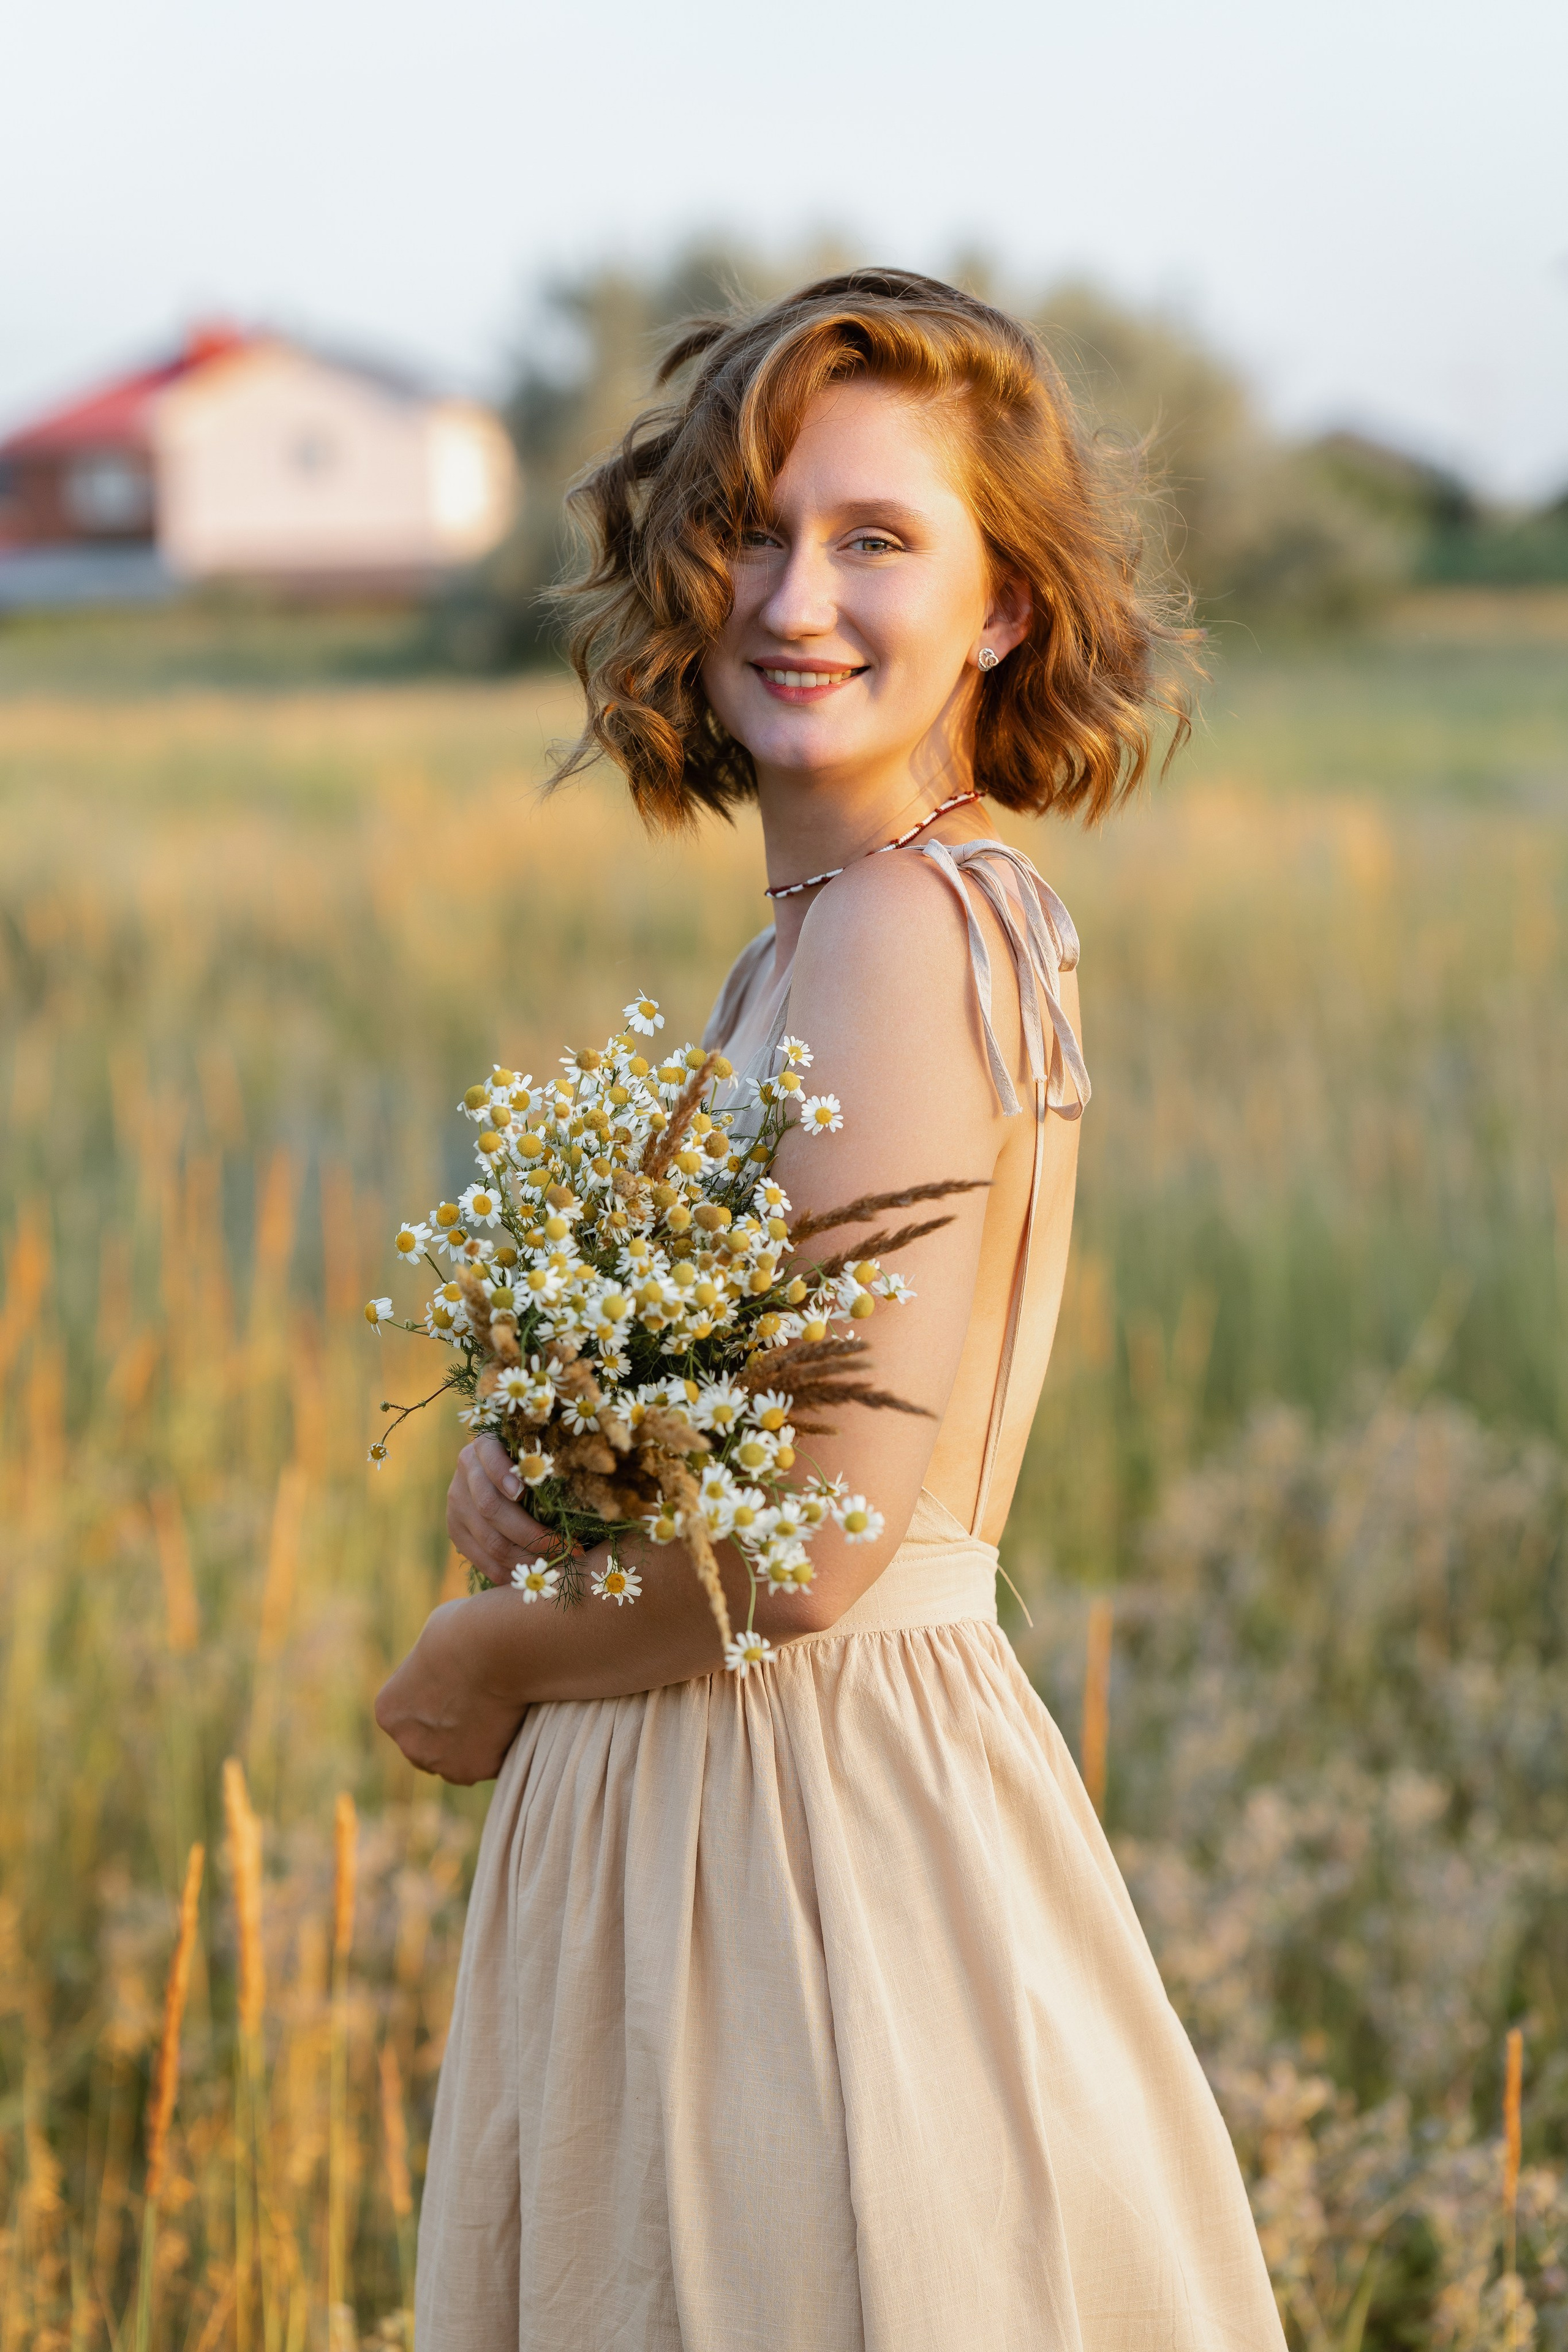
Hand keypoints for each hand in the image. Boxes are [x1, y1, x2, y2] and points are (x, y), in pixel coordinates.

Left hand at [374, 1598, 525, 1783]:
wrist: (498, 1649)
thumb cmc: (464, 1632)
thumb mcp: (431, 1643)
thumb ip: (428, 1671)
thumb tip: (440, 1670)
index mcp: (389, 1712)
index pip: (409, 1719)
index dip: (435, 1704)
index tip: (458, 1687)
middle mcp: (409, 1744)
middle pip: (429, 1748)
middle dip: (449, 1734)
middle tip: (479, 1704)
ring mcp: (446, 1762)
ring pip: (460, 1760)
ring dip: (475, 1744)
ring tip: (499, 1710)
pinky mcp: (481, 1768)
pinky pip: (492, 1762)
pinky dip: (503, 1746)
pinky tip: (513, 1717)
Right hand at [446, 1434, 576, 1586]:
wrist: (488, 1469)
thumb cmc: (528, 1460)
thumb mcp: (532, 1451)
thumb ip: (543, 1463)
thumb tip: (581, 1486)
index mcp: (485, 1444)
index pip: (490, 1458)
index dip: (504, 1475)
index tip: (523, 1493)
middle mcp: (466, 1471)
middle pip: (491, 1507)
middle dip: (532, 1533)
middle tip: (566, 1547)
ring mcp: (457, 1502)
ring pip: (489, 1539)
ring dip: (526, 1557)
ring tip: (555, 1565)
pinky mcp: (455, 1529)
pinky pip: (480, 1558)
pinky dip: (507, 1571)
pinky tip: (531, 1575)